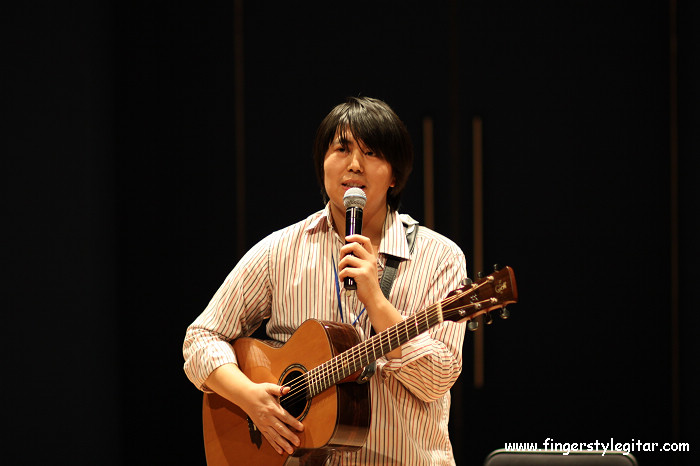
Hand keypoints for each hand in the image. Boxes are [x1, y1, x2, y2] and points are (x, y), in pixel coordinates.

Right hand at [238, 383, 303, 454]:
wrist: (244, 396)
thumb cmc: (258, 391)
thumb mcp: (269, 387)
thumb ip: (279, 389)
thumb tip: (287, 389)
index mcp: (272, 407)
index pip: (285, 416)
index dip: (294, 422)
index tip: (301, 428)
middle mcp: (268, 417)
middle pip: (280, 428)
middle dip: (289, 436)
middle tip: (297, 442)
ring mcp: (264, 424)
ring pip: (274, 436)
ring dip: (283, 443)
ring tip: (290, 450)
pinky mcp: (261, 427)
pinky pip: (268, 437)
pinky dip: (274, 444)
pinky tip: (280, 450)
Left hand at [339, 234, 403, 358]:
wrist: (374, 298)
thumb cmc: (368, 285)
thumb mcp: (368, 270)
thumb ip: (361, 262)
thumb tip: (346, 255)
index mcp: (372, 258)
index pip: (365, 241)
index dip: (355, 236)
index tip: (347, 238)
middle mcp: (370, 260)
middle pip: (354, 246)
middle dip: (343, 250)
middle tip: (341, 258)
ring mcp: (366, 267)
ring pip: (347, 258)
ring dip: (340, 265)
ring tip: (342, 272)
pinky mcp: (361, 275)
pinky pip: (345, 270)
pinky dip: (341, 275)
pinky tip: (343, 280)